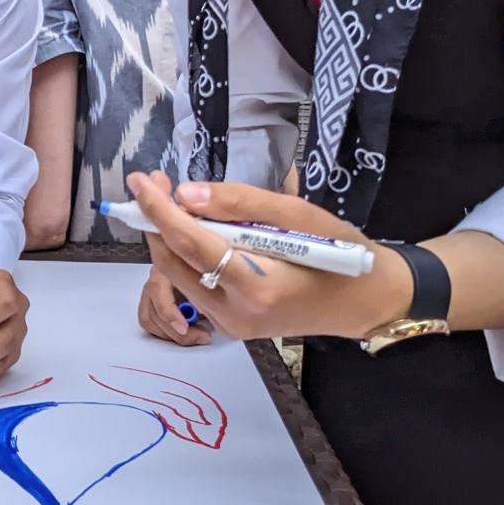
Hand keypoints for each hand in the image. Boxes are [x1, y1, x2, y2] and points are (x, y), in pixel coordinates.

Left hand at [128, 172, 409, 342]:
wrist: (364, 301)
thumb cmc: (340, 252)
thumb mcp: (300, 215)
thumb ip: (241, 203)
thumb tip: (186, 194)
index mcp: (256, 287)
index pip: (190, 243)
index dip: (159, 209)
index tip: (140, 180)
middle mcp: (235, 313)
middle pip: (173, 263)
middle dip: (158, 220)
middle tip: (159, 182)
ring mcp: (230, 325)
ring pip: (177, 276)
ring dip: (168, 237)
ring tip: (175, 201)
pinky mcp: (230, 325)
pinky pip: (193, 286)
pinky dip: (186, 256)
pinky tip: (197, 230)